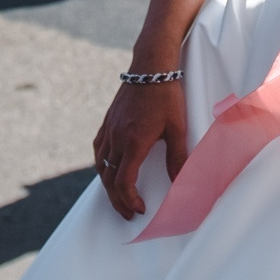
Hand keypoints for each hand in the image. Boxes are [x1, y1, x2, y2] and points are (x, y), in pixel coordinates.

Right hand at [92, 76, 186, 220]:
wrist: (150, 66)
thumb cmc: (167, 95)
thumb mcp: (177, 128)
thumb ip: (177, 157)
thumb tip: (180, 182)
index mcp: (133, 142)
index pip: (123, 182)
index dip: (129, 200)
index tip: (140, 209)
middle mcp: (116, 138)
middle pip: (108, 179)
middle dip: (118, 200)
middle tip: (128, 213)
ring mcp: (109, 129)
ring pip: (100, 166)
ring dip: (108, 186)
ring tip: (119, 197)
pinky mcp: (107, 122)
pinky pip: (98, 150)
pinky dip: (101, 166)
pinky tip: (108, 169)